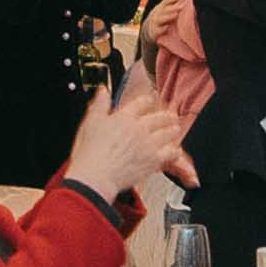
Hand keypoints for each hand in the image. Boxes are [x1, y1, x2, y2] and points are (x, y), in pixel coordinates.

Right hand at [61, 55, 196, 195]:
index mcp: (124, 117)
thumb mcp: (90, 122)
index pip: (141, 103)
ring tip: (175, 129)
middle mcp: (140, 128)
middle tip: (171, 116)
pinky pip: (171, 153)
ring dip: (173, 130)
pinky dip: (174, 151)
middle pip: (160, 117)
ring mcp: (149, 144)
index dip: (148, 100)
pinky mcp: (153, 160)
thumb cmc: (90, 152)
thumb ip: (99, 104)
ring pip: (168, 133)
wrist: (96, 176)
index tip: (151, 99)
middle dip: (167, 116)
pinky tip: (175, 151)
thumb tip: (103, 91)